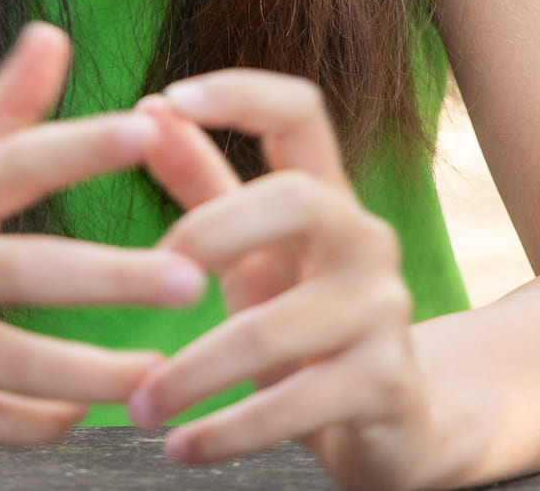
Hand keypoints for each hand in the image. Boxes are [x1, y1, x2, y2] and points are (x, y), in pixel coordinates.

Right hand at [0, 23, 206, 446]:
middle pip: (19, 268)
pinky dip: (35, 422)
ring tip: (163, 370)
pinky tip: (88, 415)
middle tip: (192, 277)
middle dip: (109, 275)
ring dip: (89, 370)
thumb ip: (5, 110)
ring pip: (6, 361)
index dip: (79, 145)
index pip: (14, 162)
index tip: (151, 128)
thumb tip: (51, 31)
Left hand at [130, 72, 433, 490]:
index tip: (171, 95)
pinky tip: (180, 447)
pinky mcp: (386, 384)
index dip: (240, 93)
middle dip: (211, 232)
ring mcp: (383, 310)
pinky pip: (295, 405)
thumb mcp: (250, 251)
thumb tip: (149, 107)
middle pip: (294, 199)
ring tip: (138, 403)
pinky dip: (226, 431)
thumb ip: (201, 183)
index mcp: (326, 195)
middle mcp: (363, 239)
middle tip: (148, 274)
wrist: (401, 425)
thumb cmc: (302, 320)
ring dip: (193, 372)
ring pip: (274, 328)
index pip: (299, 112)